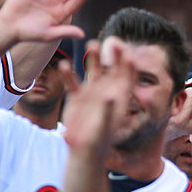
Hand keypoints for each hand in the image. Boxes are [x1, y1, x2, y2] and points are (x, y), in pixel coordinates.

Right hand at [61, 40, 133, 156]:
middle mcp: (107, 91)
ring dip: (93, 58)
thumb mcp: (104, 127)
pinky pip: (73, 82)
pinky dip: (68, 74)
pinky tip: (63, 65)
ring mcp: (92, 92)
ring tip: (91, 44)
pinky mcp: (77, 97)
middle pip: (112, 69)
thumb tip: (109, 96)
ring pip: (94, 71)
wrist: (84, 150)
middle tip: (112, 41)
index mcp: (120, 98)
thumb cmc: (98, 141)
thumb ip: (107, 111)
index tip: (127, 53)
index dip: (128, 65)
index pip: (127, 78)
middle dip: (113, 55)